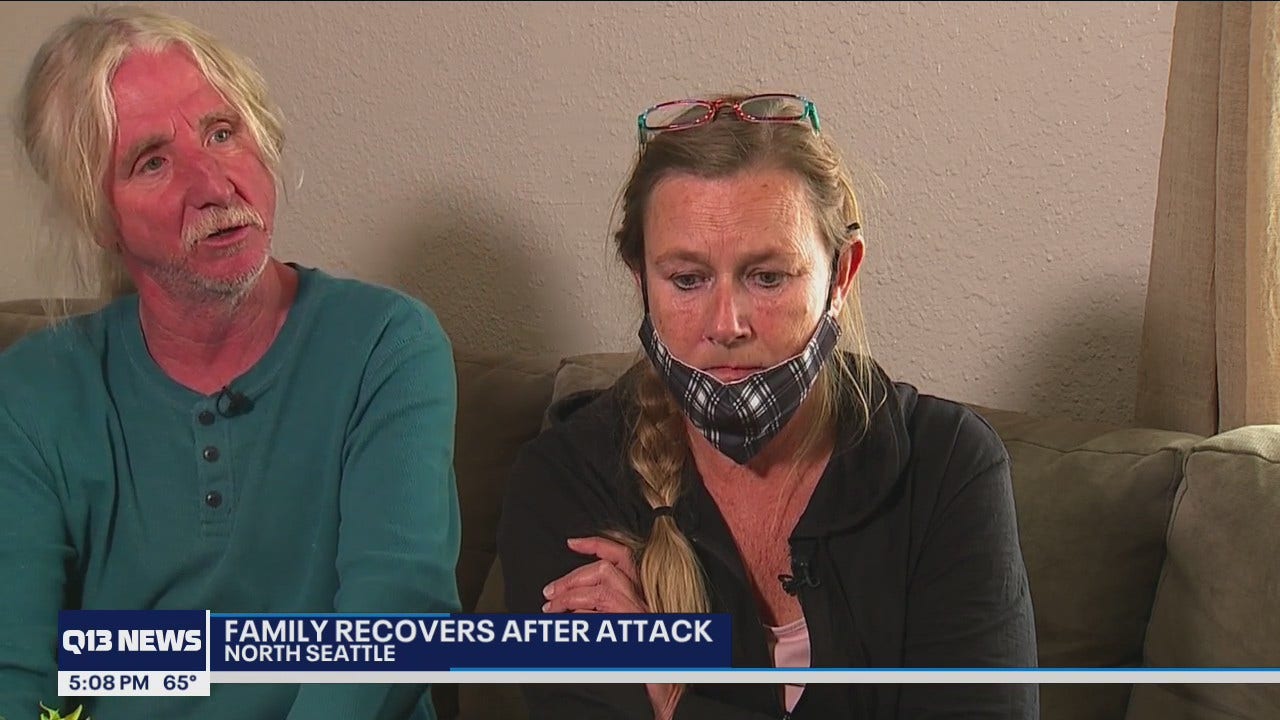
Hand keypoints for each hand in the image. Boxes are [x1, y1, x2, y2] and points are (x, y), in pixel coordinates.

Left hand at [541, 536, 677, 718]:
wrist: (665, 683)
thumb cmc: (645, 654)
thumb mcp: (627, 619)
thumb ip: (605, 605)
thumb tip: (573, 599)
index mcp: (642, 591)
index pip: (620, 555)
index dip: (595, 543)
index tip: (571, 542)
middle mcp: (642, 599)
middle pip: (604, 570)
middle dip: (572, 578)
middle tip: (550, 592)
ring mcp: (637, 614)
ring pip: (599, 591)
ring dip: (569, 597)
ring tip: (551, 608)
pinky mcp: (628, 631)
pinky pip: (598, 617)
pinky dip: (579, 617)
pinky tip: (567, 623)